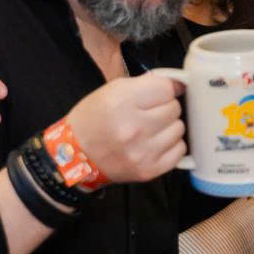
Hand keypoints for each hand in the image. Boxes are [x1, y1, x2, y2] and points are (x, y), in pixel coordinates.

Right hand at [61, 73, 188, 185]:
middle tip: (147, 113)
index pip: (167, 88)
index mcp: (121, 102)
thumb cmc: (94, 119)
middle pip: (174, 108)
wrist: (74, 155)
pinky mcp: (148, 170)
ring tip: (149, 130)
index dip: (163, 89)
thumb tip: (180, 84)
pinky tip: (154, 144)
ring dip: (168, 127)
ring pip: (179, 129)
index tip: (157, 93)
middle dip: (164, 107)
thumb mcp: (112, 90)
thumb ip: (147, 83)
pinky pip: (179, 150)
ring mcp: (142, 152)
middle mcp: (133, 128)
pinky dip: (171, 145)